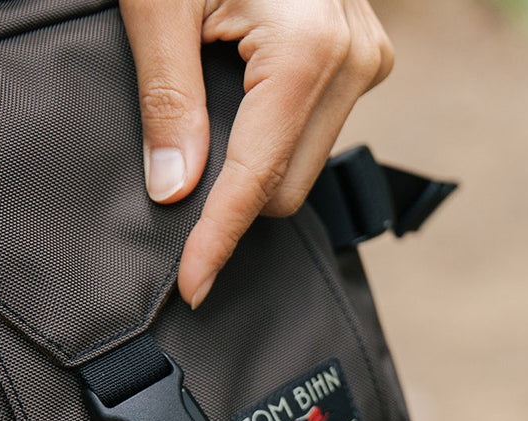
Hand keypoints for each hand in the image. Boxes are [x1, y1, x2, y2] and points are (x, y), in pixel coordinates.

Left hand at [120, 0, 394, 307]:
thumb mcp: (158, 5)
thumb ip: (167, 100)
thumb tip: (173, 189)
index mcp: (311, 49)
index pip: (256, 179)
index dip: (218, 239)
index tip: (192, 285)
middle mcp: (356, 57)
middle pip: (286, 185)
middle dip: (230, 201)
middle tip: (173, 188)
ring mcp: (369, 55)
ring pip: (304, 162)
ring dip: (252, 164)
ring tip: (207, 117)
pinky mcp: (365, 52)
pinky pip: (318, 128)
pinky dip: (273, 136)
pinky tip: (239, 108)